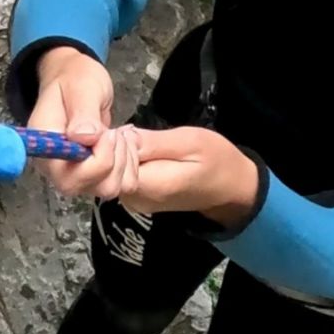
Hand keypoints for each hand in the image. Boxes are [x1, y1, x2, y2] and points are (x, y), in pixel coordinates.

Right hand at [27, 46, 123, 195]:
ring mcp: (78, 175)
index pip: (70, 176)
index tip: (105, 132)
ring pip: (110, 189)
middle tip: (114, 132)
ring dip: (124, 162)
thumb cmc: (74, 80)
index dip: (97, 160)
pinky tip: (123, 145)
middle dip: (115, 160)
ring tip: (118, 136)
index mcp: (47, 149)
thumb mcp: (81, 87)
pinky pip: (123, 184)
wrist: (77, 80)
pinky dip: (130, 166)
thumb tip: (85, 138)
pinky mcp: (95, 175)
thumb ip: (82, 112)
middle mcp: (59, 169)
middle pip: (94, 188)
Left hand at [120, 126, 259, 224]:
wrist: (230, 188)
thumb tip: (120, 138)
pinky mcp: (136, 197)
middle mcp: (136, 199)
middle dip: (111, 148)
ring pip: (108, 174)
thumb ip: (152, 143)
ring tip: (140, 140)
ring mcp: (134, 201)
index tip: (128, 132)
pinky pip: (117, 176)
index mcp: (150, 187)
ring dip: (117, 153)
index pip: (108, 168)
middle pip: (103, 173)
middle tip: (133, 133)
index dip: (112, 146)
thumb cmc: (215, 160)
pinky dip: (123, 160)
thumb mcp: (189, 142)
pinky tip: (140, 150)